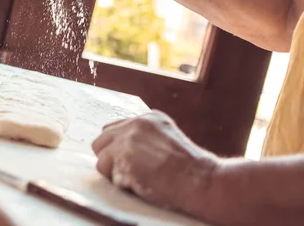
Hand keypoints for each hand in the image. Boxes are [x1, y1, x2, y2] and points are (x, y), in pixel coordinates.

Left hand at [91, 111, 219, 214]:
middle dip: (109, 159)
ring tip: (138, 178)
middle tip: (127, 172)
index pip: (112, 130)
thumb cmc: (189, 167)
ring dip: (115, 173)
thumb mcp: (167, 137)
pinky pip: (110, 177)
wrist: (203, 180)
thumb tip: (118, 146)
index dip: (116, 148)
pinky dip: (122, 184)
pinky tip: (142, 183)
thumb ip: (144, 136)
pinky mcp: (126, 160)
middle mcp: (135, 126)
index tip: (128, 160)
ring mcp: (129, 142)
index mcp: (146, 119)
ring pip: (101, 161)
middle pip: (100, 142)